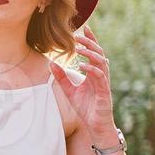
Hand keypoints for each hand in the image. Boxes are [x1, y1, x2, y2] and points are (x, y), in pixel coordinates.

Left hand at [50, 24, 117, 139]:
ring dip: (91, 54)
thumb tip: (51, 63)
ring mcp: (104, 83)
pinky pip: (100, 77)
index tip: (85, 28)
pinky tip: (82, 65)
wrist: (95, 125)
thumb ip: (61, 77)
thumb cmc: (85, 108)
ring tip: (79, 49)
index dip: (91, 40)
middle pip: (99, 54)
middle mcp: (101, 75)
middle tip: (79, 36)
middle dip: (90, 44)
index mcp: (94, 73)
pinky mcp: (104, 91)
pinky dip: (92, 69)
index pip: (94, 53)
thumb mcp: (69, 91)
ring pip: (102, 62)